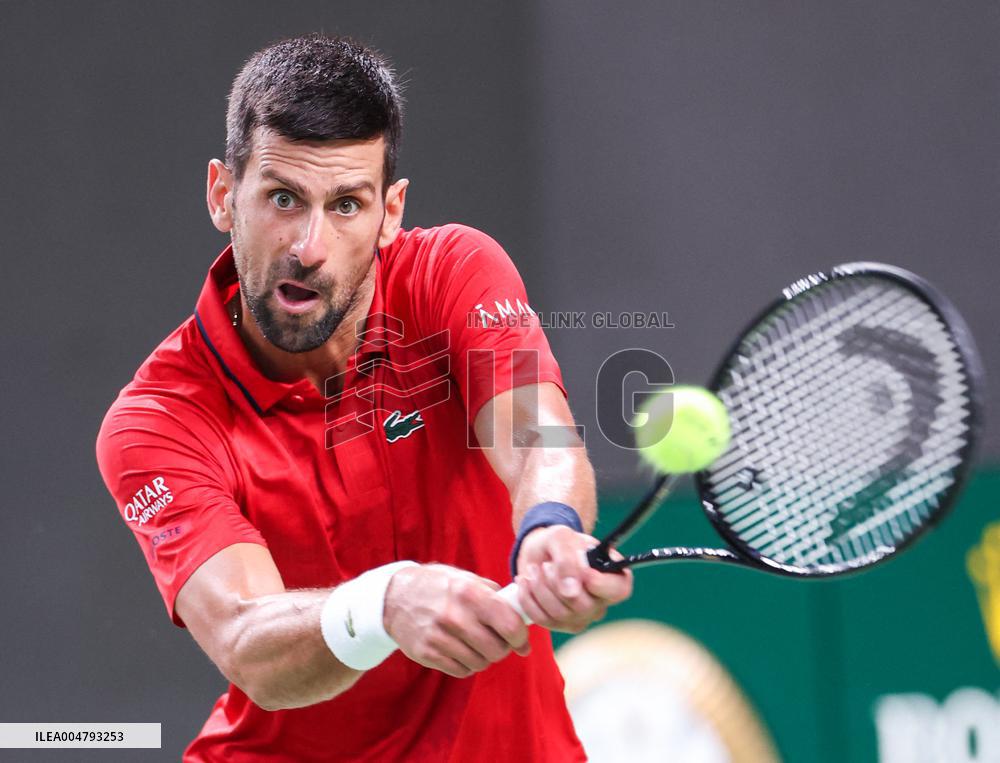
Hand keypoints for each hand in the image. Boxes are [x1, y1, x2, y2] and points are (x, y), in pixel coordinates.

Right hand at [383, 564, 530, 677]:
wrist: (393, 598)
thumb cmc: (437, 586)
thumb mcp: (464, 578)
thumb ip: (492, 593)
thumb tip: (519, 611)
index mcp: (469, 593)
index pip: (509, 624)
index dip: (521, 637)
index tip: (522, 641)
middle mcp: (455, 616)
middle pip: (497, 650)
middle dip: (503, 649)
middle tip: (498, 642)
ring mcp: (439, 637)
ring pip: (480, 663)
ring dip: (484, 657)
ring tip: (477, 644)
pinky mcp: (428, 654)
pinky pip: (462, 671)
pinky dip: (467, 664)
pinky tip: (461, 651)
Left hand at [513, 525, 632, 632]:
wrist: (539, 551)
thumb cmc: (557, 542)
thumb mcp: (561, 537)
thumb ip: (567, 559)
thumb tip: (570, 592)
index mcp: (612, 576)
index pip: (619, 590)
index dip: (601, 584)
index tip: (583, 571)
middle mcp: (601, 601)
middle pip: (584, 606)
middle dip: (557, 583)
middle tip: (546, 565)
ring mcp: (581, 616)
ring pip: (561, 614)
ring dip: (540, 589)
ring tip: (533, 569)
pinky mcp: (560, 624)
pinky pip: (543, 619)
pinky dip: (528, 599)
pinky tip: (525, 582)